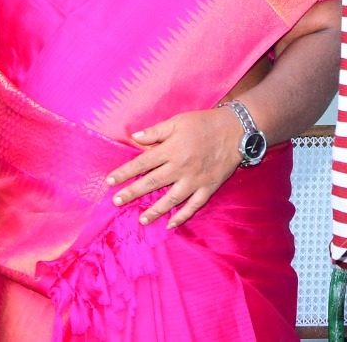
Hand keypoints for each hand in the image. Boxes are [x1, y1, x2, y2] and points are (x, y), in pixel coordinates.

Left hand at [105, 108, 243, 227]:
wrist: (236, 130)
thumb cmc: (205, 123)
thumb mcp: (179, 121)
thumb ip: (156, 131)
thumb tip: (135, 138)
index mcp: (171, 149)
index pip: (142, 163)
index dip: (124, 173)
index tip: (109, 181)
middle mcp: (180, 167)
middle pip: (152, 183)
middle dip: (132, 193)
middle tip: (116, 201)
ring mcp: (195, 180)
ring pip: (171, 199)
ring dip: (154, 210)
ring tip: (141, 219)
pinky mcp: (208, 187)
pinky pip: (194, 205)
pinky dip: (182, 216)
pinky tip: (170, 225)